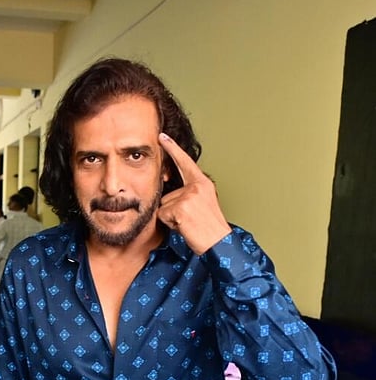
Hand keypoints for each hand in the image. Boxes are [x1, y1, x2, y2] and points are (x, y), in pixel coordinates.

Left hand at [157, 133, 230, 253]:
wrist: (218, 242)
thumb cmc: (208, 227)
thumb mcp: (200, 204)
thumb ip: (186, 194)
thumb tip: (166, 196)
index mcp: (202, 184)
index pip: (185, 163)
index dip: (172, 149)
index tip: (161, 136)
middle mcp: (195, 187)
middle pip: (167, 195)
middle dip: (172, 209)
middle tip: (191, 219)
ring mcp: (188, 196)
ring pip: (163, 206)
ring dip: (171, 218)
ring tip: (188, 224)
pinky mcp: (180, 208)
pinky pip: (162, 215)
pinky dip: (170, 224)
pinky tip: (184, 227)